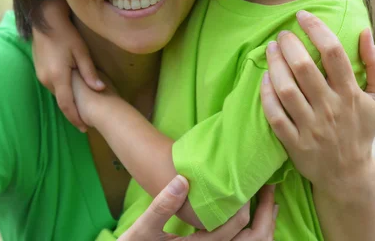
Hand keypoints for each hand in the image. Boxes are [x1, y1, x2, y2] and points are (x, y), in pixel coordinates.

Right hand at [32, 0, 104, 131]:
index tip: (85, 128)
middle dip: (73, 113)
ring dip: (68, 102)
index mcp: (58, 77)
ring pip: (57, 94)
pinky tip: (72, 93)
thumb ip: (89, 72)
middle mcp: (46, 80)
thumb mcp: (81, 52)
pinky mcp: (39, 70)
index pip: (67, 105)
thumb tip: (100, 89)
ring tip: (81, 110)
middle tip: (87, 122)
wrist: (46, 21)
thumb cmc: (66, 34)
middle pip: (62, 102)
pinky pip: (53, 86)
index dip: (76, 118)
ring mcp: (41, 75)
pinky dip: (62, 92)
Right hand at [119, 177, 277, 240]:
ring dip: (263, 229)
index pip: (236, 228)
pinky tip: (251, 222)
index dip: (249, 205)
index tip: (255, 182)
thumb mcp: (142, 231)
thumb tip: (182, 181)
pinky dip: (253, 238)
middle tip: (272, 192)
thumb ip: (161, 207)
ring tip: (269, 205)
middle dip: (268, 218)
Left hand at [261, 10, 374, 194]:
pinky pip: (274, 115)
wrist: (348, 176)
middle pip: (304, 68)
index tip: (302, 15)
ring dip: (274, 64)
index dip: (316, 29)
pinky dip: (266, 94)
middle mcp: (330, 109)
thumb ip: (373, 65)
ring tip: (271, 49)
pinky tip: (264, 77)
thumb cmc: (360, 131)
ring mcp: (311, 127)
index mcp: (350, 94)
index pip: (333, 53)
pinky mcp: (294, 143)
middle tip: (282, 34)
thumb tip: (365, 32)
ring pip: (286, 89)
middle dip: (289, 44)